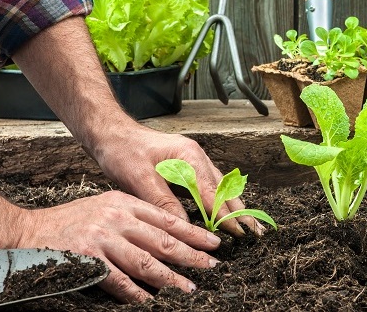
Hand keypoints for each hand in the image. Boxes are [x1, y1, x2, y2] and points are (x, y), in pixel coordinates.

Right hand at [16, 190, 221, 302]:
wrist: (27, 231)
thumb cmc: (69, 222)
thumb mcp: (104, 207)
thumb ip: (132, 218)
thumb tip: (166, 238)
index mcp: (123, 202)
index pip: (166, 218)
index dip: (193, 232)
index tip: (213, 243)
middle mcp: (116, 218)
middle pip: (163, 240)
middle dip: (191, 255)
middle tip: (212, 267)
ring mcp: (102, 239)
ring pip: (146, 262)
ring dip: (171, 278)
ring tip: (189, 289)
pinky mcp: (88, 260)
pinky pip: (120, 281)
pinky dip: (137, 293)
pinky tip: (151, 301)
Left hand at [94, 126, 265, 236]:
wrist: (110, 133)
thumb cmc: (122, 151)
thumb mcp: (139, 178)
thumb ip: (163, 202)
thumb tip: (183, 227)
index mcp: (188, 156)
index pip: (213, 193)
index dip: (226, 215)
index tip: (239, 233)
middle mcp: (196, 157)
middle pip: (224, 188)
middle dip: (240, 211)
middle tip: (256, 233)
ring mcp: (193, 160)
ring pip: (220, 187)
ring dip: (234, 207)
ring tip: (249, 226)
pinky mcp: (186, 166)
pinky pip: (209, 185)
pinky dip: (220, 201)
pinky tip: (226, 213)